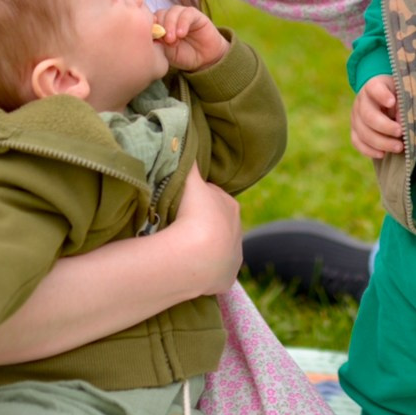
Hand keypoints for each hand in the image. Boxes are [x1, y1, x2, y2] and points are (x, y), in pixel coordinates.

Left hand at [153, 6, 228, 71]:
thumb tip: (150, 36)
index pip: (149, 19)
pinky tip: (181, 34)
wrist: (204, 59)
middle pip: (160, 14)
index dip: (148, 26)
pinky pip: (187, 14)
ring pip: (172, 12)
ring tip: (172, 40)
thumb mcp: (167, 53)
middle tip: (165, 40)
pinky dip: (183, 23)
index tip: (148, 37)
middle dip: (161, 27)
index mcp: (159, 26)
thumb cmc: (182, 56)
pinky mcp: (195, 15)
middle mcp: (169, 18)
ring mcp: (181, 15)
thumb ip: (159, 43)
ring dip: (170, 24)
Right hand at [171, 161, 242, 293]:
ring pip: (216, 248)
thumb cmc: (194, 213)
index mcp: (231, 206)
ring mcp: (233, 256)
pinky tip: (190, 268)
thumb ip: (187, 161)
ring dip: (202, 248)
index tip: (179, 204)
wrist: (197, 254)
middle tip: (177, 226)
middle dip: (201, 224)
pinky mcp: (227, 279)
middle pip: (216, 223)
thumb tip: (184, 135)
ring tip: (182, 249)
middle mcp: (238, 231)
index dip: (195, 200)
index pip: (211, 198)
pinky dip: (205, 270)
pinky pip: (214, 272)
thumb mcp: (189, 180)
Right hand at [351, 75, 402, 158]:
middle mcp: (361, 101)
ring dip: (381, 143)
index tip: (392, 102)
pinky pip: (357, 142)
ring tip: (399, 147)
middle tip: (401, 133)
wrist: (386, 99)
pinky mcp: (354, 130)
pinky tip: (383, 154)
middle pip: (368, 116)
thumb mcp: (404, 93)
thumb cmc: (399, 96)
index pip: (374, 88)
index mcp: (374, 86)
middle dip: (385, 127)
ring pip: (362, 132)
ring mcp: (355, 116)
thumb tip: (402, 123)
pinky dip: (369, 150)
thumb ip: (404, 105)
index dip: (382, 95)